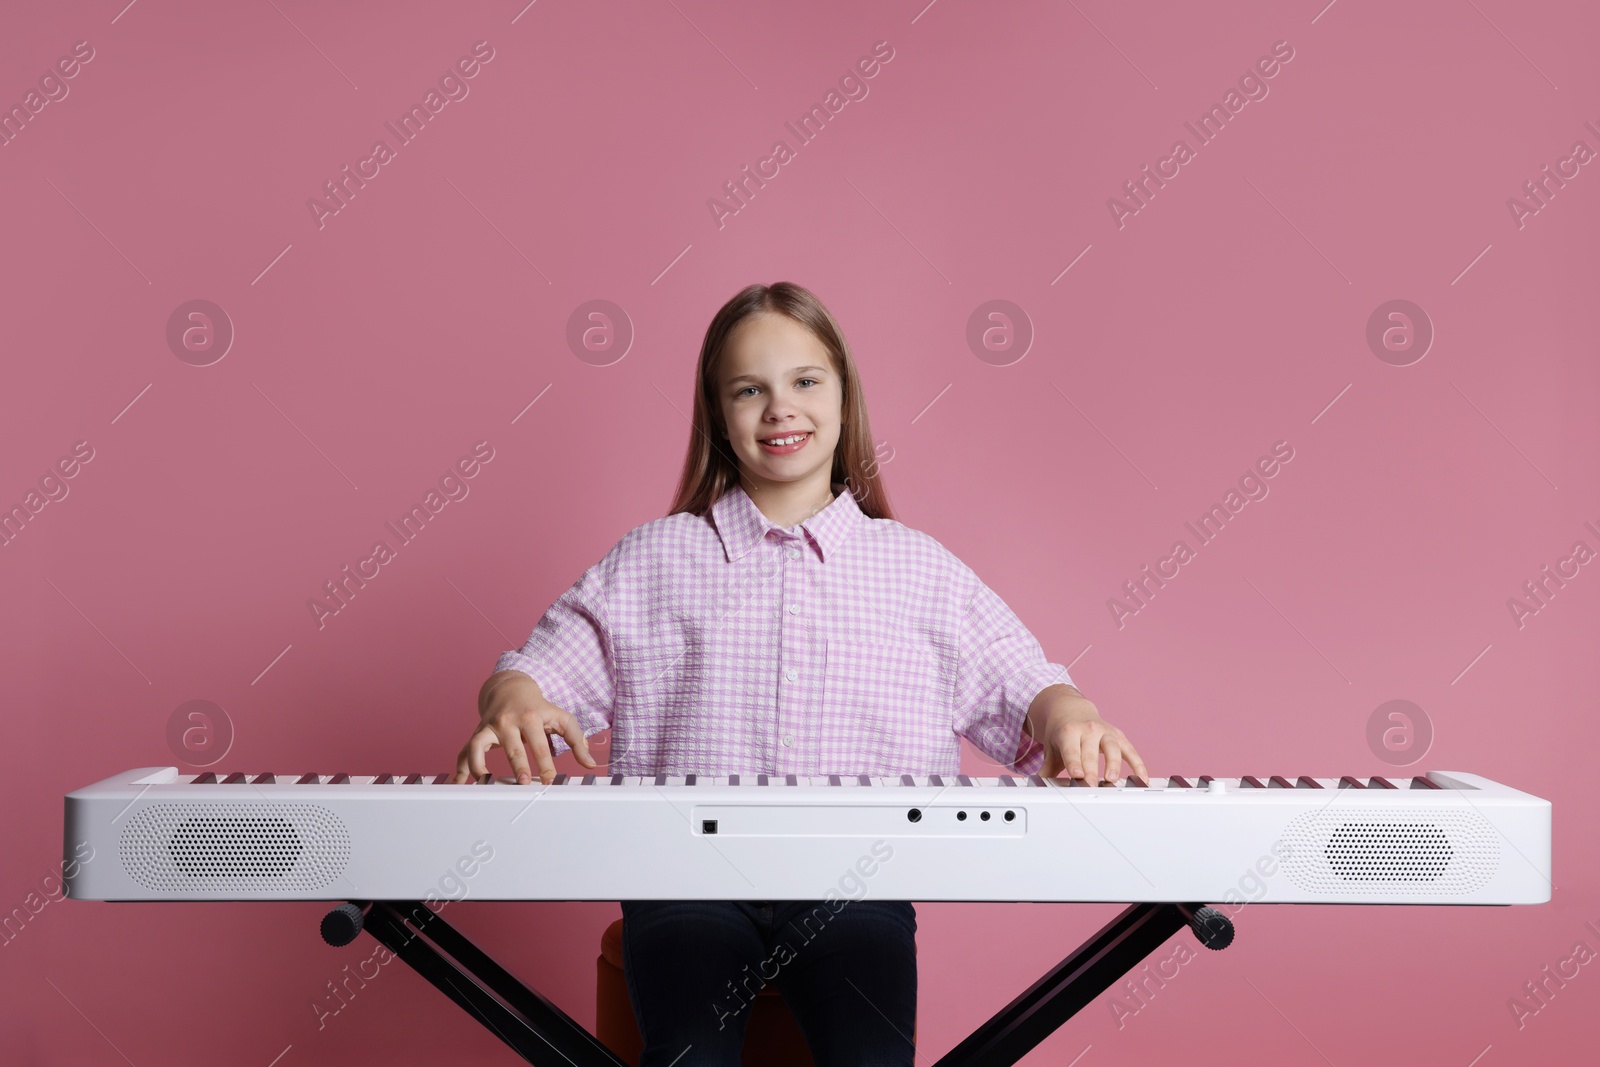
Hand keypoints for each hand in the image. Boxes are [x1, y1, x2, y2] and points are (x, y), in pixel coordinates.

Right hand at [449, 670, 597, 784]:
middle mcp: (507, 722)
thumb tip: (590, 764)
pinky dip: (461, 769)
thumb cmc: (539, 707)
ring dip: (479, 766)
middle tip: (522, 784)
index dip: (545, 764)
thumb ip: (576, 740)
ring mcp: (489, 727)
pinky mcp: (478, 734)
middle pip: (512, 746)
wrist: (511, 689)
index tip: (550, 781)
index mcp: (530, 718)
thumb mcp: (561, 718)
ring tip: (486, 785)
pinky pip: (464, 751)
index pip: (539, 744)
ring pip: (478, 746)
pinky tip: (460, 785)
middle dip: (517, 766)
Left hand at [1027, 687, 1146, 787]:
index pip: (1071, 749)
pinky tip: (1142, 778)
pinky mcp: (1118, 736)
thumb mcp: (1051, 746)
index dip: (1074, 762)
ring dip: (1114, 764)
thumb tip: (1038, 785)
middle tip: (1092, 786)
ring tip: (1112, 779)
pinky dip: (1138, 764)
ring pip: (1112, 747)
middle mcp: (1088, 729)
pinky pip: (1130, 750)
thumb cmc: (1062, 731)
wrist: (1070, 708)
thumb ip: (1047, 768)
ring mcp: (1105, 732)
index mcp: (1068, 731)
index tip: (1077, 775)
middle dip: (1092, 769)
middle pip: (1091, 752)